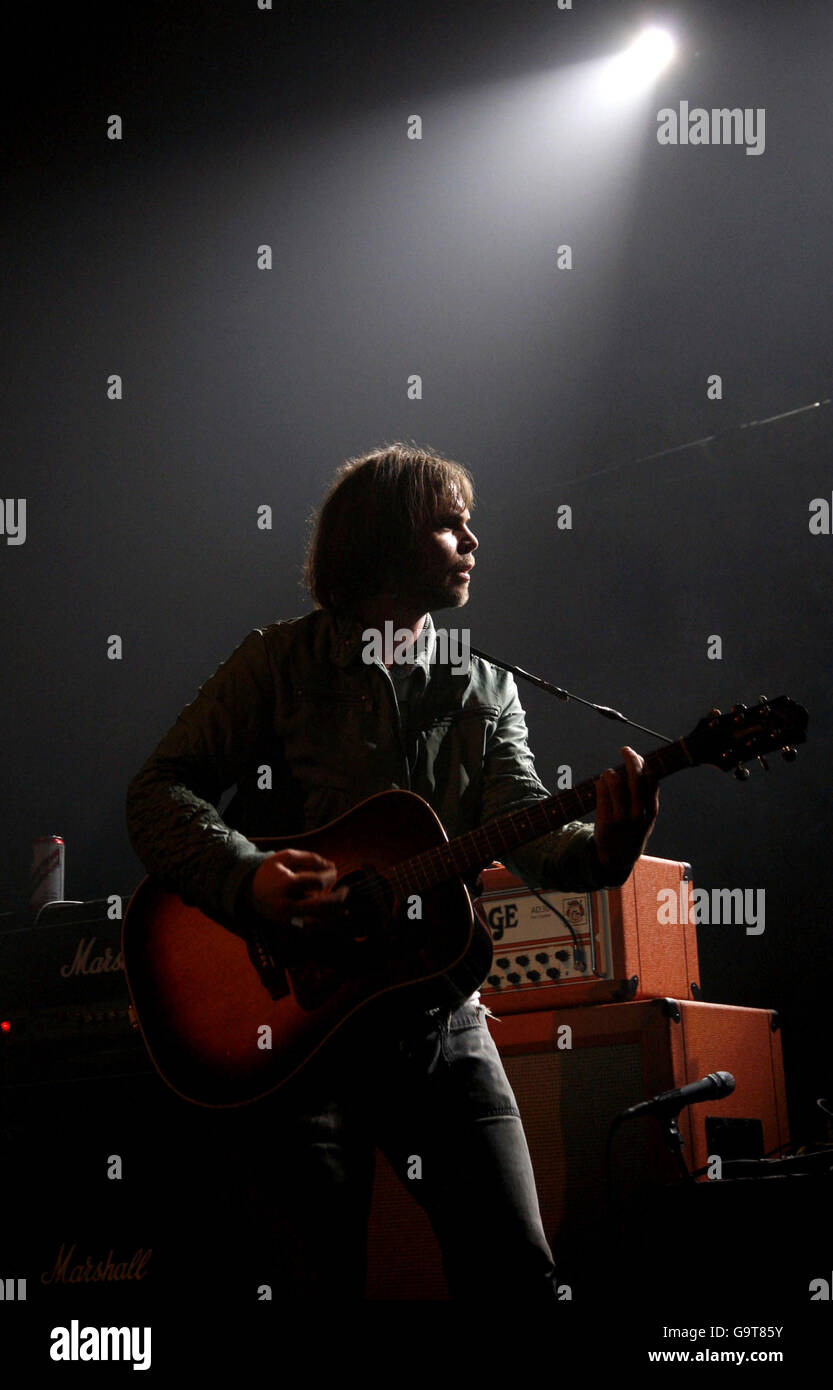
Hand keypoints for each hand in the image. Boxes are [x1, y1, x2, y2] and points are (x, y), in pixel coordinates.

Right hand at [246, 849, 347, 933]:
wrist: (249, 889)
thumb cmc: (270, 871)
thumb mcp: (286, 857)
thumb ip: (309, 858)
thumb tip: (331, 865)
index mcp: (287, 884)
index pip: (318, 881)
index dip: (330, 875)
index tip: (333, 870)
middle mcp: (288, 903)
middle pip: (322, 904)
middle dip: (338, 897)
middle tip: (346, 890)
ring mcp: (287, 917)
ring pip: (318, 920)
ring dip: (334, 915)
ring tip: (344, 910)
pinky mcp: (287, 926)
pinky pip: (309, 929)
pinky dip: (322, 925)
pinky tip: (331, 920)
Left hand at [593, 746, 658, 885]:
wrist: (617, 858)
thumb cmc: (632, 832)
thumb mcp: (646, 818)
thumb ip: (646, 797)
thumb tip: (642, 766)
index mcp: (651, 811)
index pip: (652, 780)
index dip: (645, 764)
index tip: (639, 756)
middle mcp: (638, 814)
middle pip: (636, 778)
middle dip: (631, 759)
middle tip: (625, 749)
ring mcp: (621, 818)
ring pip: (616, 783)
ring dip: (612, 772)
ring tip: (609, 773)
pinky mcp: (605, 820)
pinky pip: (602, 792)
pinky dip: (601, 782)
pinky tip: (602, 782)